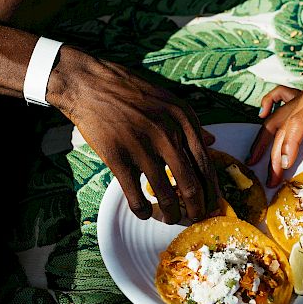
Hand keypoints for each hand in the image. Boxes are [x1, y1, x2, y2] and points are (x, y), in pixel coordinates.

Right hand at [48, 48, 218, 224]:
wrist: (90, 84)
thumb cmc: (132, 92)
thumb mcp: (170, 102)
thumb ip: (192, 124)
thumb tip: (212, 142)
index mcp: (184, 121)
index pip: (206, 165)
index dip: (211, 190)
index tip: (212, 204)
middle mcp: (167, 135)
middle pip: (190, 185)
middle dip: (197, 209)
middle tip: (196, 219)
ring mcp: (142, 147)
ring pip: (165, 195)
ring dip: (171, 215)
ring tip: (171, 219)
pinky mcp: (118, 158)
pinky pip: (136, 196)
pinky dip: (142, 211)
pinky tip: (143, 213)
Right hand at [247, 33, 302, 186]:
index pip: (300, 122)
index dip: (290, 144)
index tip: (285, 165)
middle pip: (284, 124)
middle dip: (274, 153)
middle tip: (272, 179)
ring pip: (277, 116)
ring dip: (264, 138)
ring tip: (254, 160)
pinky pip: (279, 97)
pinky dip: (268, 106)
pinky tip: (262, 117)